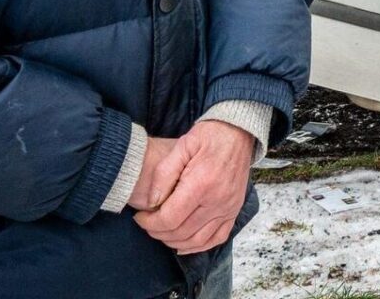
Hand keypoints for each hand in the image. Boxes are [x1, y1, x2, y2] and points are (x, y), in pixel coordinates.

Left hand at [133, 120, 254, 253]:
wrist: (239, 132)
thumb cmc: (209, 136)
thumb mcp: (181, 146)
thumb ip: (163, 174)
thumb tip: (152, 203)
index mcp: (202, 184)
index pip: (170, 218)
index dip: (149, 223)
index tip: (140, 216)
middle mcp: (218, 200)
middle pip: (181, 232)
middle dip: (157, 232)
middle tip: (147, 223)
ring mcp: (228, 208)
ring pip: (197, 240)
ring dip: (174, 241)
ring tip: (161, 231)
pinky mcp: (234, 211)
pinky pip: (217, 238)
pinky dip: (198, 246)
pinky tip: (184, 243)